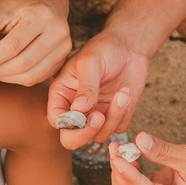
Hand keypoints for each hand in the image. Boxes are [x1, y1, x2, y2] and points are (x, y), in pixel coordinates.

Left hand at [0, 0, 70, 85]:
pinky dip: (19, 79)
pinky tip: (7, 71)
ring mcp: (64, 47)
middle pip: (23, 63)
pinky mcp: (64, 58)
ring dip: (7, 78)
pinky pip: (39, 78)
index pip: (12, 46)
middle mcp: (58, 32)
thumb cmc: (20, 5)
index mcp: (40, 16)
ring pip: (32, 75)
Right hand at [47, 29, 149, 149]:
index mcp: (62, 94)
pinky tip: (126, 93)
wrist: (129, 46)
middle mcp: (77, 109)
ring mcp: (97, 114)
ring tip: (122, 93)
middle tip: (99, 116)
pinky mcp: (116, 116)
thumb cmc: (104, 49)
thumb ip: (86, 87)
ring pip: (99, 136)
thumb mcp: (91, 63)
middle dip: (86, 133)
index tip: (83, 113)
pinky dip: (124, 115)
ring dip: (112, 118)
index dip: (67, 123)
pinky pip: (119, 128)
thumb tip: (78, 110)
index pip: (56, 120)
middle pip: (72, 139)